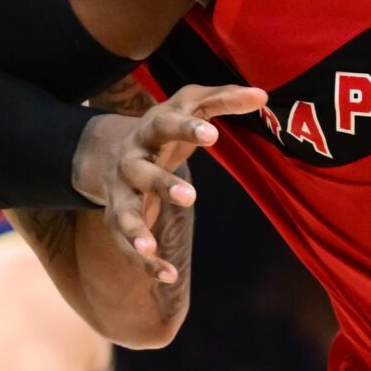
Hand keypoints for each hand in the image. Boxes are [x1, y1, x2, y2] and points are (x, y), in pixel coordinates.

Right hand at [71, 82, 265, 283]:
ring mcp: (120, 192)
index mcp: (150, 129)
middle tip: (190, 196)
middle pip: (141, 172)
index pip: (167, 124)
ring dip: (135, 230)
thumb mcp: (190, 105)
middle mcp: (131, 161)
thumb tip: (263, 94)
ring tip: (150, 247)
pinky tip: (168, 276)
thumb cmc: (165, 125)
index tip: (213, 134)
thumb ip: (225, 99)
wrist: (107, 149)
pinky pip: (126, 245)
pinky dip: (145, 263)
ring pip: (123, 213)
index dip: (187, 128)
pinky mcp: (117, 219)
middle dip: (162, 184)